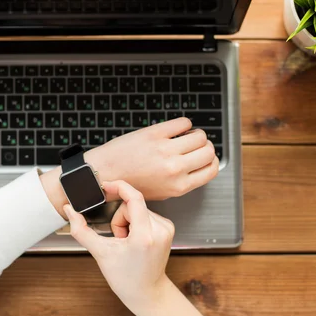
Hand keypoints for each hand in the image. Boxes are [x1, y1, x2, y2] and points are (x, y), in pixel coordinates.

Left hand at [40, 117, 217, 218]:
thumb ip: (182, 181)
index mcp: (179, 186)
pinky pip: (183, 122)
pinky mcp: (155, 134)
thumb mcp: (161, 192)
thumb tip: (198, 166)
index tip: (206, 157)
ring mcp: (165, 150)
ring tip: (186, 135)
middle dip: (205, 146)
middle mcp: (175, 168)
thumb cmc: (129, 184)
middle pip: (209, 151)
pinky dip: (184, 123)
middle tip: (195, 145)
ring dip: (196, 133)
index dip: (212, 161)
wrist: (104, 174)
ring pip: (200, 135)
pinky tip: (176, 128)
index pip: (212, 169)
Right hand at [64, 180, 203, 315]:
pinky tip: (136, 240)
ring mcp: (166, 228)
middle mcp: (160, 230)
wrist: (146, 292)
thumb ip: (81, 229)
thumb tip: (69, 210)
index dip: (118, 187)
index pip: (134, 198)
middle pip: (132, 204)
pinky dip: (137, 223)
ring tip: (127, 242)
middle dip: (119, 218)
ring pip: (138, 208)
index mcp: (144, 236)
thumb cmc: (126, 278)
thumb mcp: (100, 253)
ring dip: (128, 221)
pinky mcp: (168, 228)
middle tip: (119, 239)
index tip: (106, 186)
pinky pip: (146, 213)